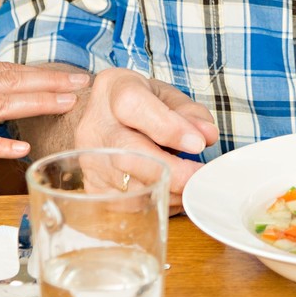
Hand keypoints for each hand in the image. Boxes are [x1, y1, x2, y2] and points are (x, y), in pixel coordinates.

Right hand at [64, 67, 219, 204]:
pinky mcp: (92, 188)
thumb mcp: (166, 95)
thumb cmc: (139, 104)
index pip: (133, 107)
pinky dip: (156, 203)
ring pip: (128, 188)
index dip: (168, 128)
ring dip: (169, 192)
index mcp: (113, 90)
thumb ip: (190, 112)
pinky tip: (171, 193)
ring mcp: (89, 160)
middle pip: (127, 155)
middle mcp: (94, 126)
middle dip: (172, 172)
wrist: (101, 116)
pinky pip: (126, 207)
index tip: (197, 144)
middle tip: (201, 177)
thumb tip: (206, 136)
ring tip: (190, 185)